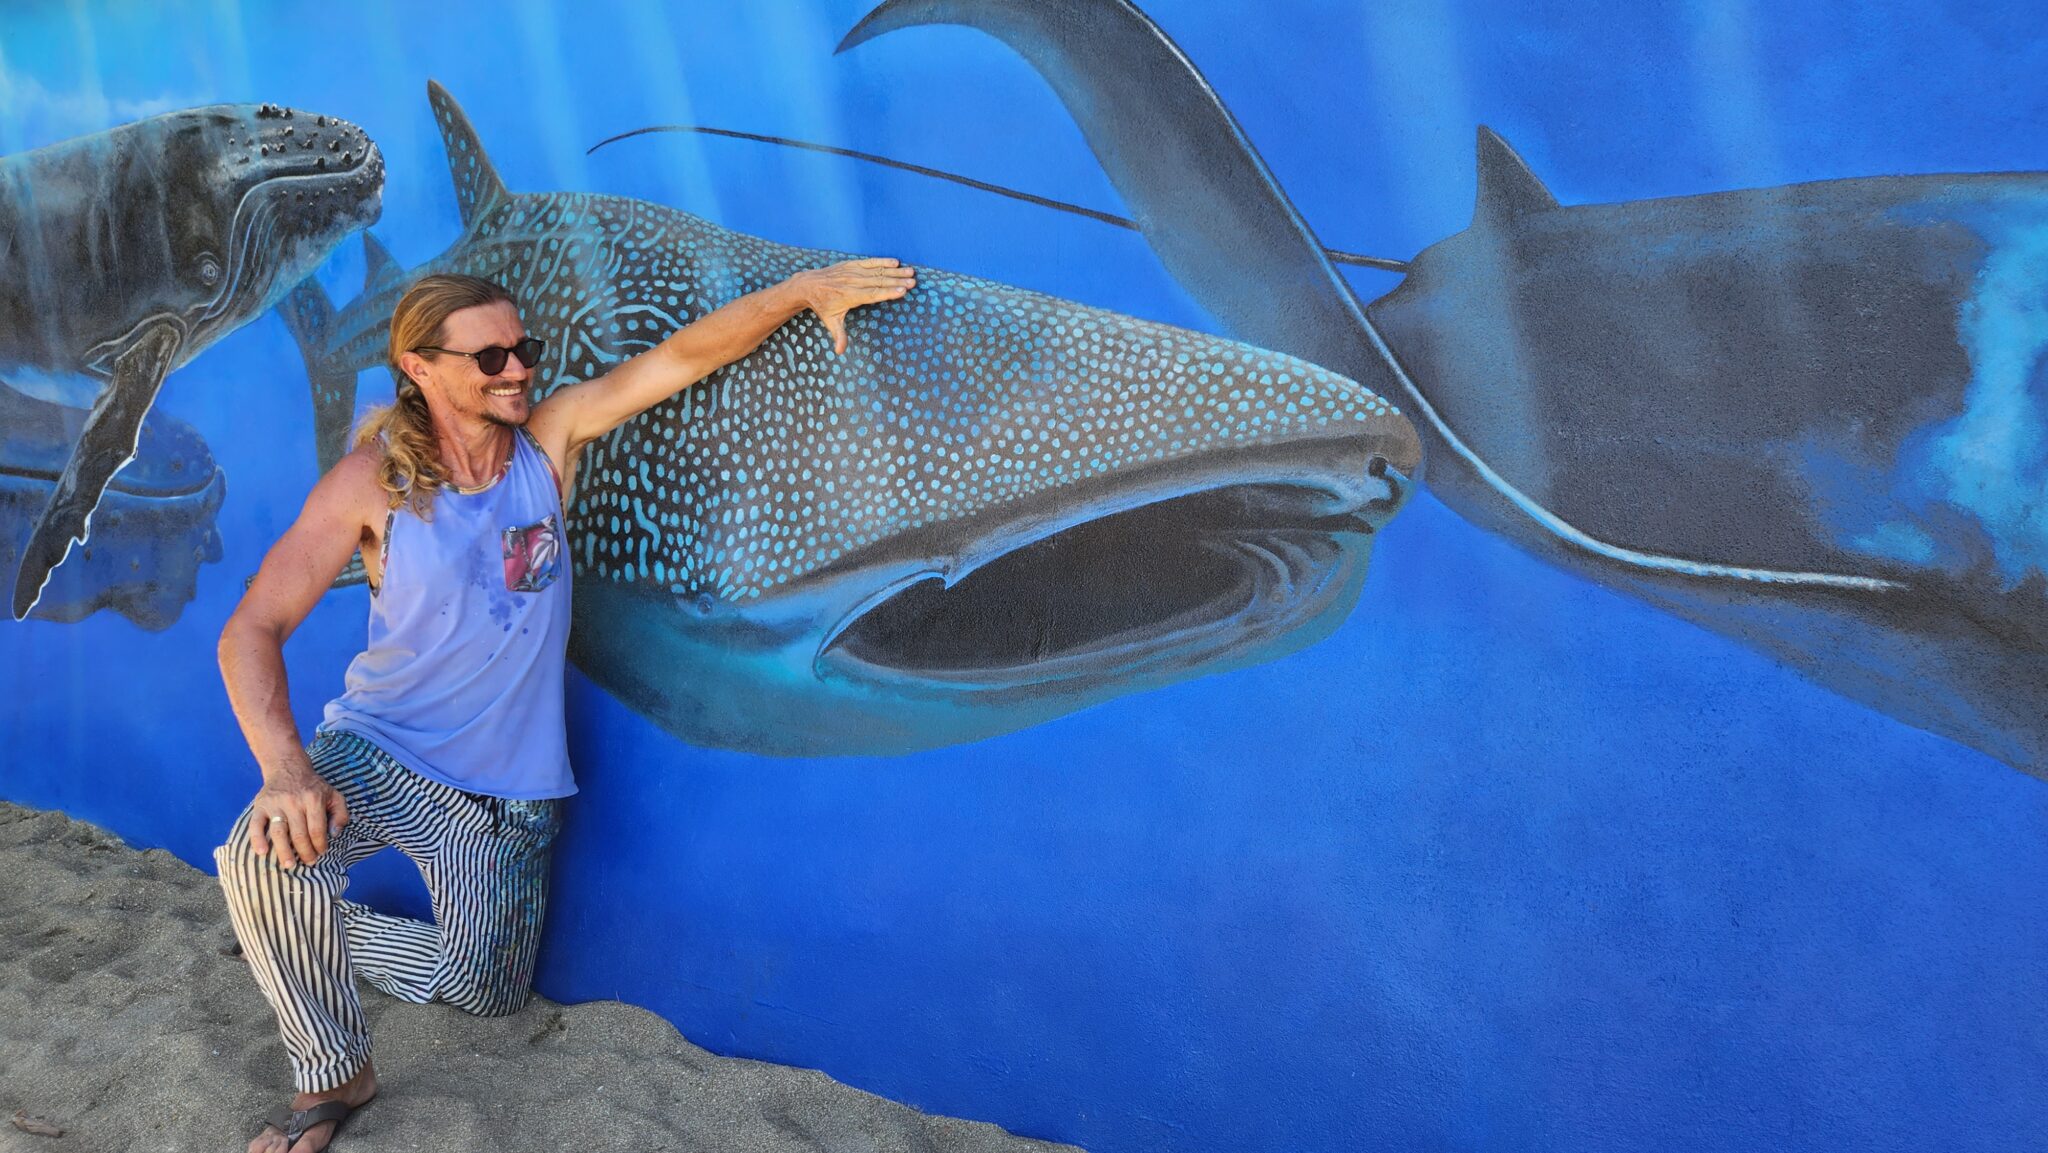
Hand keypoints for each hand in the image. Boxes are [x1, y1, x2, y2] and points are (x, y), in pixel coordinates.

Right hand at [248, 763, 349, 869]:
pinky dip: (257, 839)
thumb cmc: (313, 787)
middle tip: (308, 862)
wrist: (288, 767)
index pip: (317, 829)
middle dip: (305, 852)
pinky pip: (255, 824)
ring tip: (289, 865)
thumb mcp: (334, 795)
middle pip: (299, 834)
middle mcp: (294, 802)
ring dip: (283, 851)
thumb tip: (335, 834)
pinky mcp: (260, 805)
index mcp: (313, 799)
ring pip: (278, 832)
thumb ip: (341, 814)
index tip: (321, 853)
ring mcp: (275, 804)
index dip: (320, 845)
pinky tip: (262, 853)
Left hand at [790, 257, 916, 353]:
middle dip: (897, 281)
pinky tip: (895, 262)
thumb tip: (840, 352)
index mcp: (850, 296)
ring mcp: (852, 272)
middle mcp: (853, 282)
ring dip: (895, 272)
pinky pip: (869, 262)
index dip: (888, 293)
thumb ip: (839, 336)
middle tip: (913, 282)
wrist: (808, 286)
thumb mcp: (830, 321)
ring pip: (877, 271)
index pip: (872, 294)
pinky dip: (882, 261)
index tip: (902, 291)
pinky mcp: (851, 264)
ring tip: (910, 272)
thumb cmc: (822, 305)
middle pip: (879, 281)